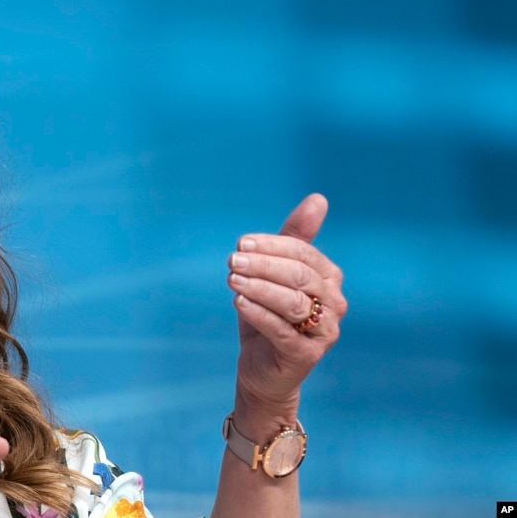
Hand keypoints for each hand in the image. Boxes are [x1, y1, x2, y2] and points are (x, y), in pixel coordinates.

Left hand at [225, 193, 345, 429]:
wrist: (262, 368)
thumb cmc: (268, 316)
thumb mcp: (274, 276)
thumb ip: (292, 240)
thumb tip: (319, 199)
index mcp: (329, 279)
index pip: (304, 254)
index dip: (272, 246)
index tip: (241, 243)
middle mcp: (334, 304)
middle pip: (300, 277)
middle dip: (264, 265)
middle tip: (232, 259)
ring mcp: (324, 332)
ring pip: (294, 303)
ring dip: (260, 287)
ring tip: (232, 278)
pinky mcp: (306, 355)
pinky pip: (282, 330)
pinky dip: (258, 313)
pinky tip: (238, 301)